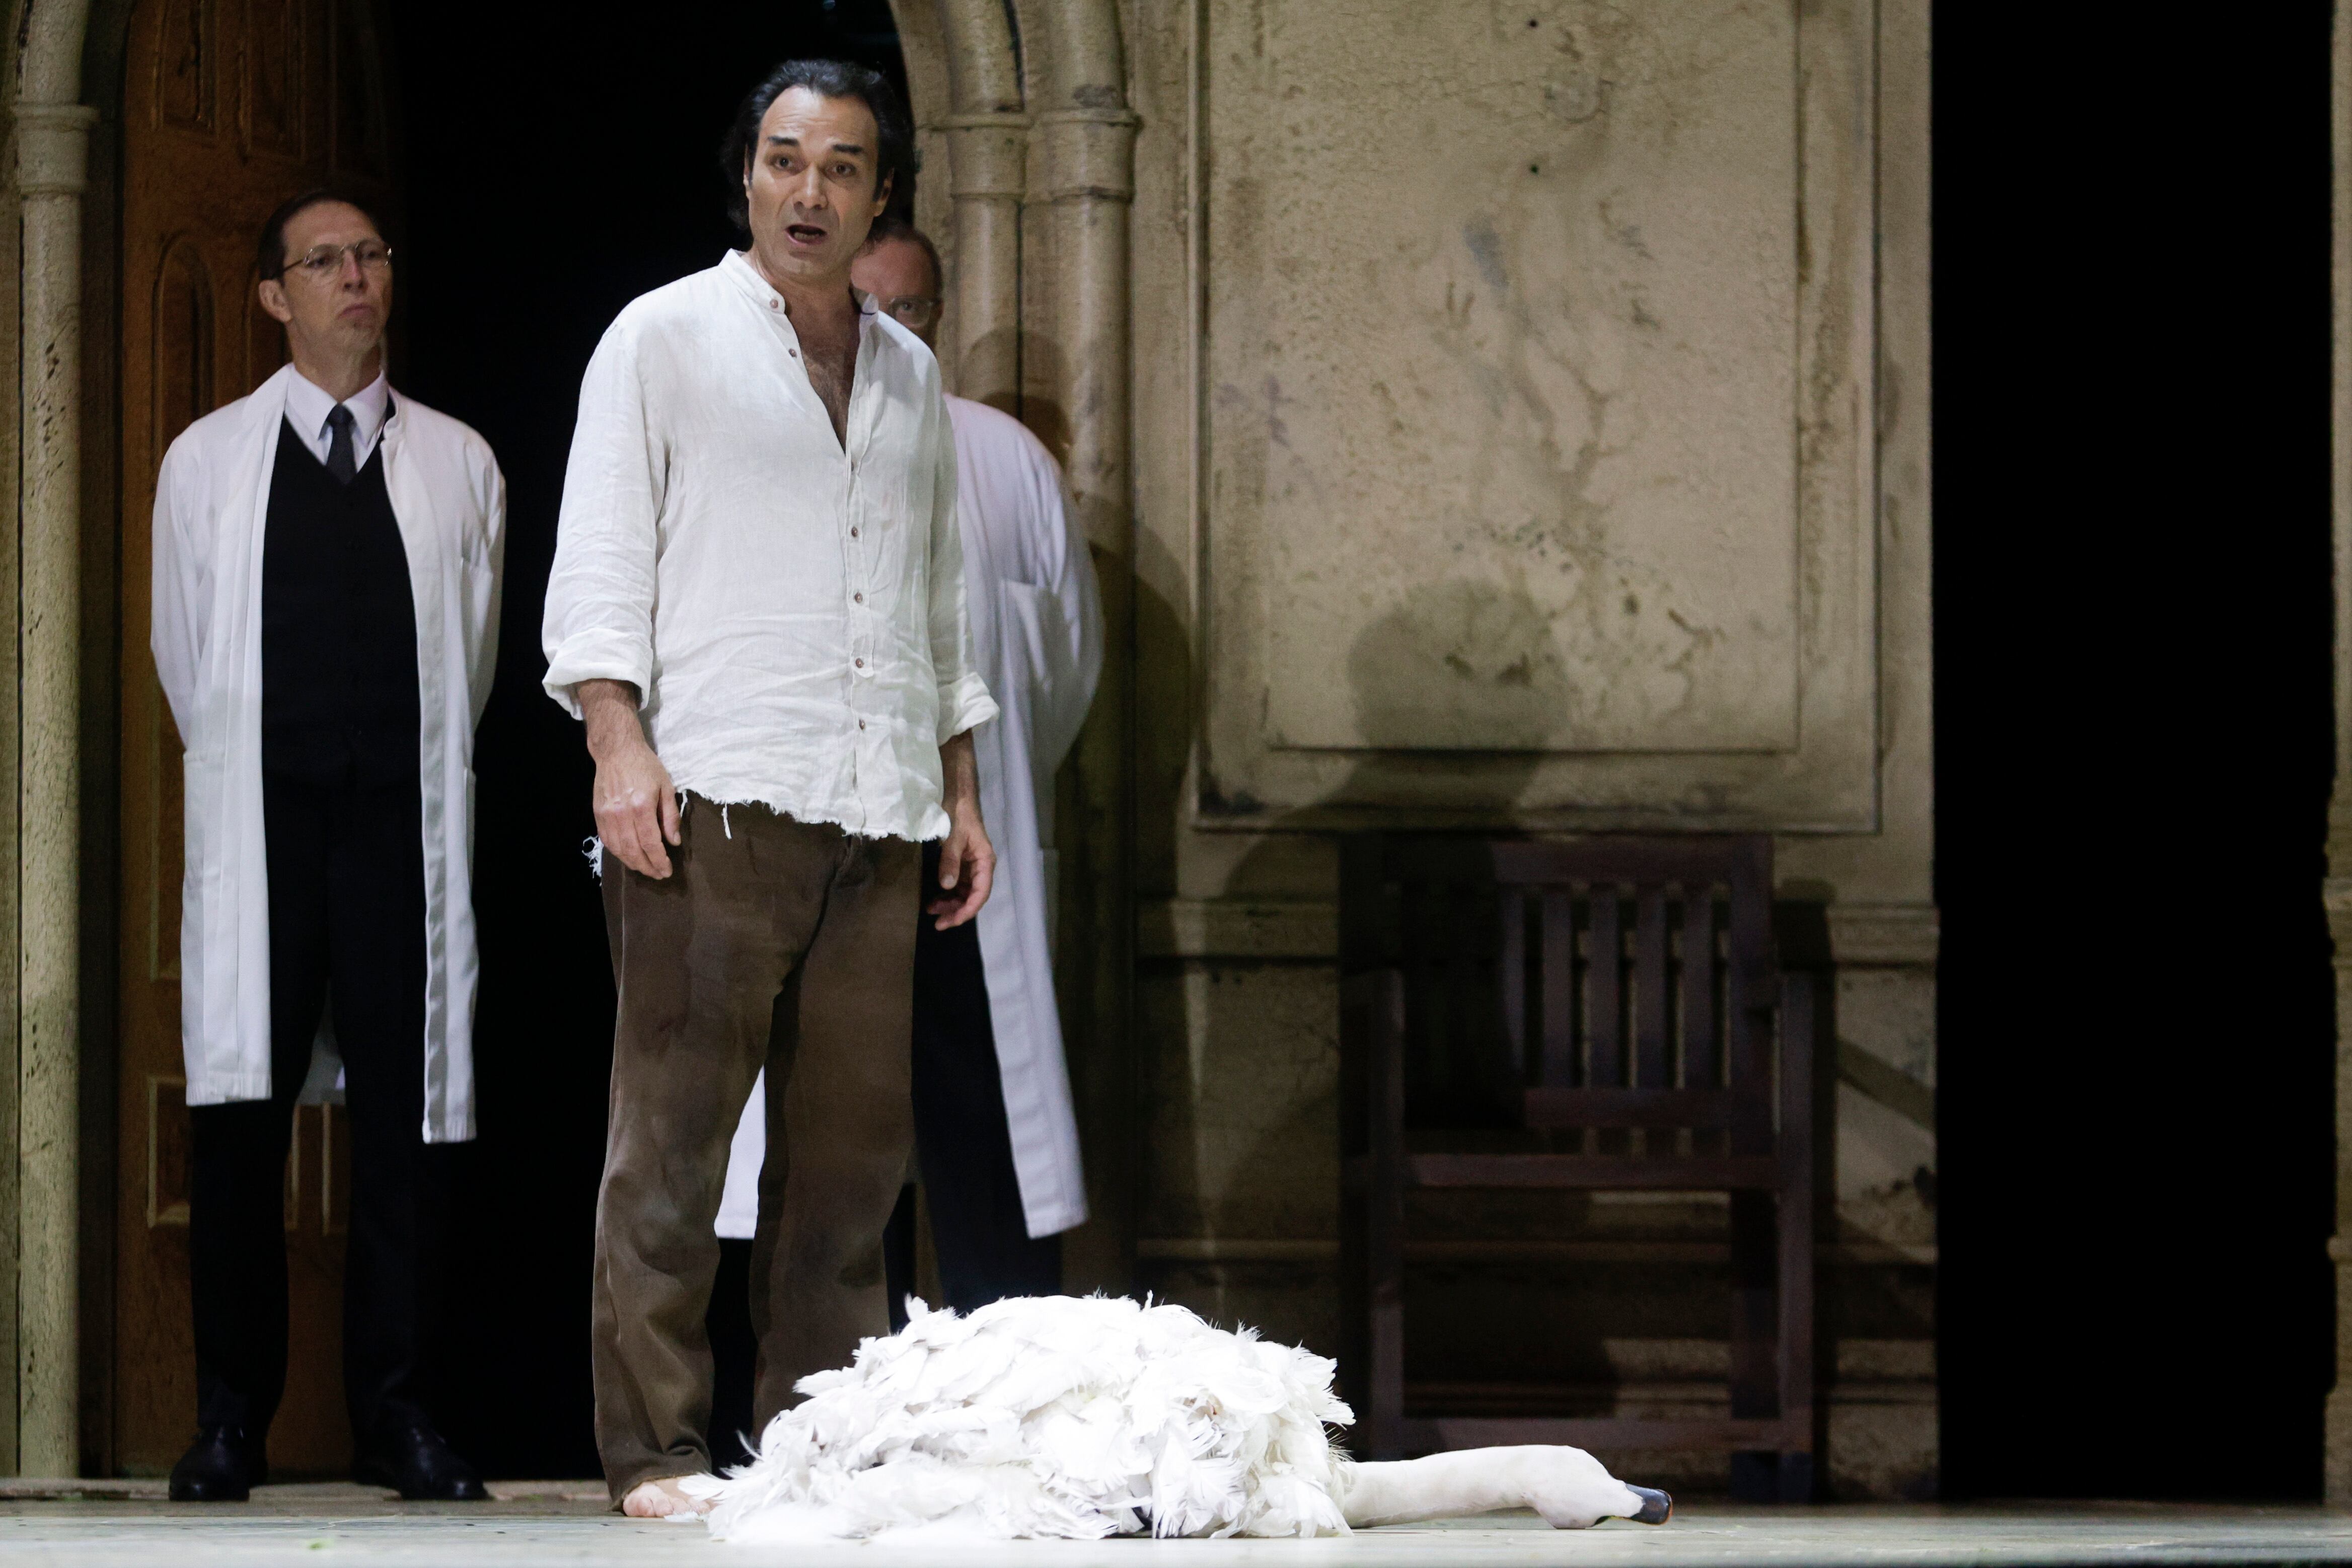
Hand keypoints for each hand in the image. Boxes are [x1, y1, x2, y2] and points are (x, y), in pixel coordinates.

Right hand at [579, 679, 679, 879]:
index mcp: (641, 806)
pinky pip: (607, 841)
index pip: (651, 843)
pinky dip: (618, 853)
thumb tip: (674, 842)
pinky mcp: (598, 814)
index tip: (667, 870)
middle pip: (634, 851)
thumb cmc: (645, 766)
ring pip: (618, 849)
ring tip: (645, 869)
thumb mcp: (666, 787)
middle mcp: (622, 814)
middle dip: (647, 867)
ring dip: (633, 863)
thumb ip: (670, 816)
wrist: (616, 751)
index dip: (659, 860)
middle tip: (658, 875)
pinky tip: (628, 857)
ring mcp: (607, 815)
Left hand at [929, 730, 993, 928]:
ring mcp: (971, 863)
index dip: (966, 910)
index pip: (980, 893)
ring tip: (932, 911)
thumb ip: (950, 860)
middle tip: (938, 923)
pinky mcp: (961, 860)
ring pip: (965, 892)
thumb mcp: (953, 835)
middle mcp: (981, 865)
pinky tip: (935, 898)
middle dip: (956, 911)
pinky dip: (947, 893)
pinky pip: (957, 883)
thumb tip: (947, 886)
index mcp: (985, 859)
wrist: (955, 791)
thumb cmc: (958, 809)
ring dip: (951, 903)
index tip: (950, 921)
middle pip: (973, 896)